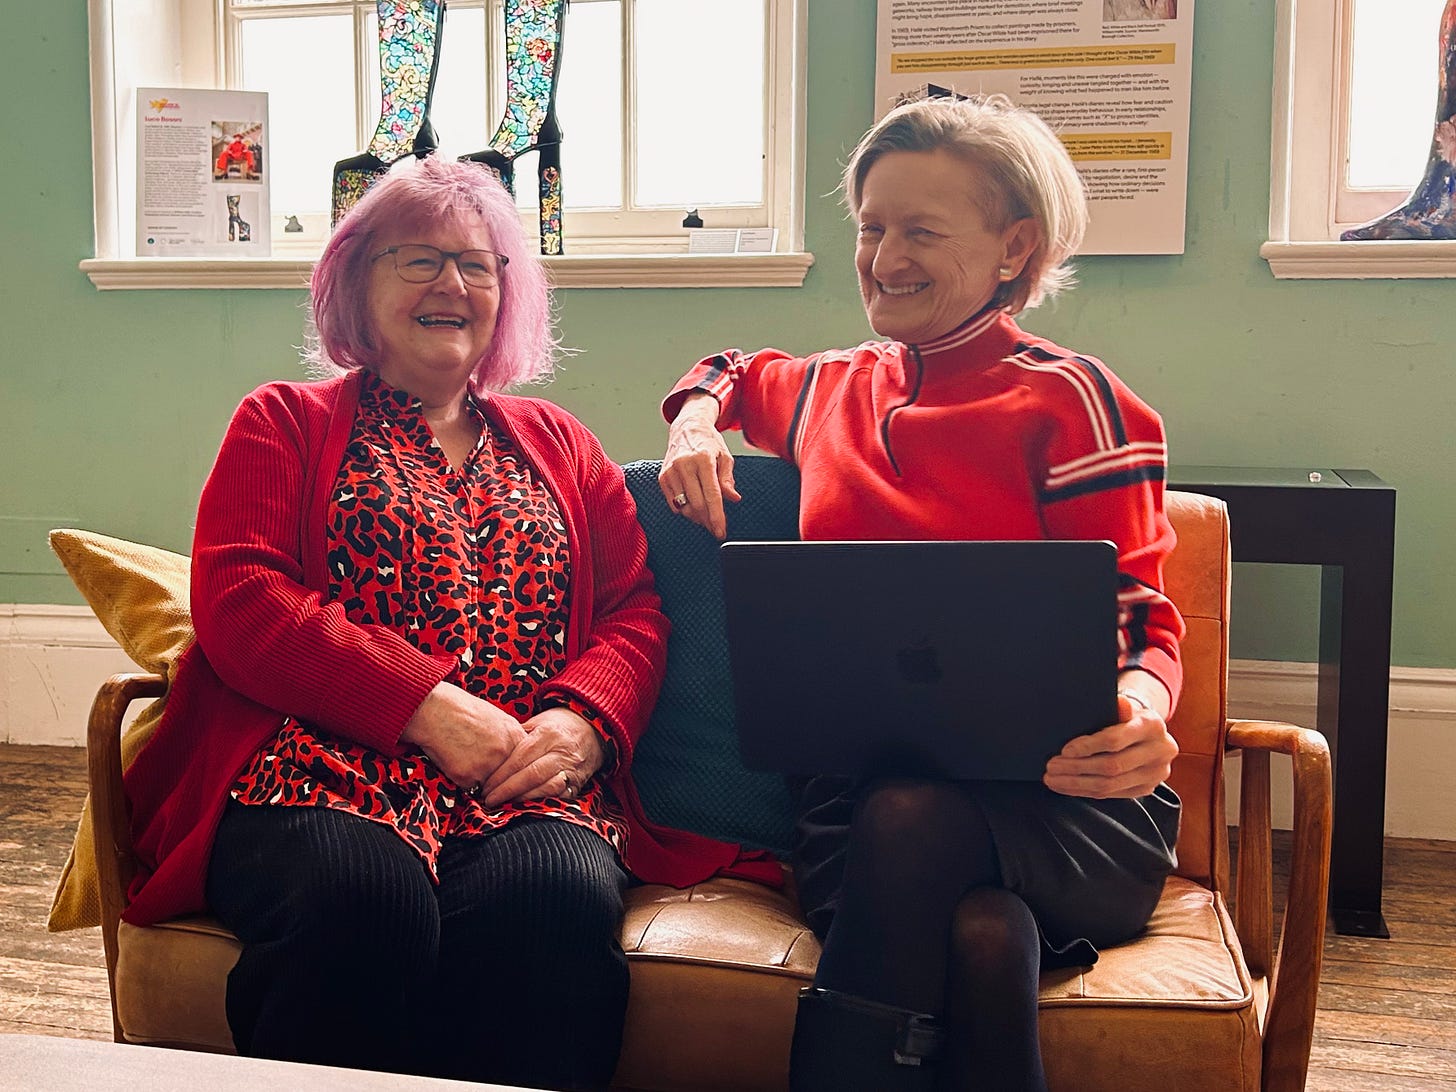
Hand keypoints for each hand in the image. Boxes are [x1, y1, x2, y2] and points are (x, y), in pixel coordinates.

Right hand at [399, 682, 525, 792]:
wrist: (436, 709)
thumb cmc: (464, 711)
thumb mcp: (498, 718)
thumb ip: (511, 738)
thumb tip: (518, 755)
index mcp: (516, 737)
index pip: (524, 766)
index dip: (516, 773)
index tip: (510, 778)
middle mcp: (505, 753)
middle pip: (509, 780)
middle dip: (500, 783)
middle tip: (486, 776)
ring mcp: (488, 766)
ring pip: (490, 787)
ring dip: (482, 783)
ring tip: (468, 763)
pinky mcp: (468, 776)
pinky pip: (470, 788)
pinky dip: (464, 781)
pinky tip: (456, 763)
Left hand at [479, 706, 606, 806]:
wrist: (593, 729)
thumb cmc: (558, 725)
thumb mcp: (538, 722)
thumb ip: (517, 737)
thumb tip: (490, 753)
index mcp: (547, 734)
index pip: (520, 758)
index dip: (500, 775)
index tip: (485, 786)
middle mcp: (561, 752)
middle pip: (531, 775)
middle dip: (507, 790)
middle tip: (489, 799)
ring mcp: (572, 768)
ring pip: (547, 788)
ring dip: (524, 799)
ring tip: (505, 805)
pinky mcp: (578, 783)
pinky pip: (560, 797)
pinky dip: (542, 802)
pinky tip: (527, 807)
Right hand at [660, 393, 740, 539]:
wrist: (687, 428)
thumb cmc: (708, 443)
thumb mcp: (725, 456)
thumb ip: (727, 479)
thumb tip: (733, 498)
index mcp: (703, 459)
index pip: (712, 495)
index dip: (717, 516)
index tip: (721, 532)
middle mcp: (684, 465)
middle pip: (697, 504)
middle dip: (708, 520)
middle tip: (716, 527)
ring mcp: (671, 471)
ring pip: (684, 507)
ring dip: (696, 517)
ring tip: (706, 517)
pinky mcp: (662, 477)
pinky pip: (673, 503)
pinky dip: (684, 511)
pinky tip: (693, 507)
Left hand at [1042, 692, 1177, 798]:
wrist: (1148, 731)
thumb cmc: (1126, 715)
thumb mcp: (1123, 704)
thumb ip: (1118, 705)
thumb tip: (1118, 702)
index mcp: (1152, 725)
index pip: (1115, 740)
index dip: (1087, 747)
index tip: (1064, 750)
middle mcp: (1160, 751)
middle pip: (1112, 766)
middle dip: (1077, 768)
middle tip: (1051, 767)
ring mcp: (1156, 773)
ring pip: (1110, 785)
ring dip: (1076, 784)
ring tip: (1053, 779)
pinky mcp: (1147, 788)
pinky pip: (1112, 794)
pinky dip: (1085, 791)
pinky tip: (1067, 787)